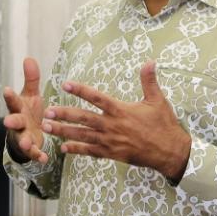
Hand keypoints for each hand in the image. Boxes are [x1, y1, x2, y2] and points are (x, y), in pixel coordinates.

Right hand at [2, 57, 47, 163]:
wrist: (28, 135)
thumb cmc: (29, 112)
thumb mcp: (30, 95)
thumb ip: (31, 79)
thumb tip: (29, 58)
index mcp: (19, 108)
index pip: (13, 101)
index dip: (10, 96)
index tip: (7, 89)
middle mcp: (19, 123)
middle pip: (14, 121)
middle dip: (12, 121)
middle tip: (7, 121)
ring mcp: (23, 136)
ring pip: (22, 139)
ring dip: (25, 141)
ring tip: (28, 143)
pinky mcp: (31, 149)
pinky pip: (33, 153)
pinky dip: (37, 155)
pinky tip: (44, 158)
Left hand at [41, 61, 191, 181]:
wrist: (169, 152)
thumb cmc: (164, 125)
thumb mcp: (157, 100)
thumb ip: (149, 81)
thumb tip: (149, 61)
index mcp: (121, 110)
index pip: (97, 98)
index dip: (81, 90)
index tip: (66, 84)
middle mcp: (112, 126)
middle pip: (84, 118)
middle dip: (64, 114)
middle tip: (47, 110)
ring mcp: (111, 141)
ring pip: (83, 135)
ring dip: (64, 131)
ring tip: (47, 127)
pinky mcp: (112, 154)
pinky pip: (90, 151)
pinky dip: (76, 150)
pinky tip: (63, 148)